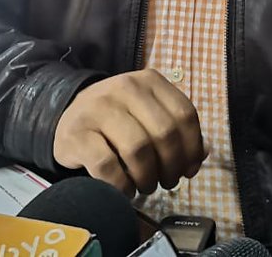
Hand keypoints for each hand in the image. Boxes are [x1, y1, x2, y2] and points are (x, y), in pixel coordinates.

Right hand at [52, 69, 205, 195]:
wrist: (68, 117)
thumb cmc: (118, 120)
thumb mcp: (148, 114)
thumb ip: (176, 129)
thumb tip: (203, 154)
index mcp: (149, 80)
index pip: (185, 114)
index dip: (192, 148)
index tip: (189, 170)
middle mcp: (125, 87)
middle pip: (165, 133)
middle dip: (171, 167)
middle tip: (166, 182)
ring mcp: (98, 108)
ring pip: (138, 150)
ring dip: (147, 178)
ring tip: (146, 186)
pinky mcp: (76, 133)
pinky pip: (107, 166)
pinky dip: (121, 185)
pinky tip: (124, 189)